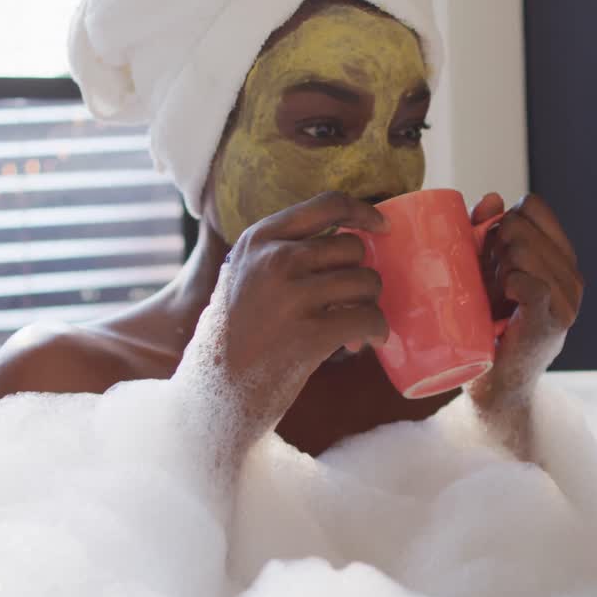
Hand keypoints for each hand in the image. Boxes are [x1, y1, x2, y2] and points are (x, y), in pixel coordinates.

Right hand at [196, 192, 389, 441]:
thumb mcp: (244, 277)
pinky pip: (370, 318)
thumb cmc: (237, 336)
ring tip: (353, 329)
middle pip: (352, 248)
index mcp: (259, 239)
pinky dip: (377, 331)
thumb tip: (347, 239)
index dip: (364, 212)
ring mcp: (292, 296)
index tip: (382, 227)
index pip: (328, 205)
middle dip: (361, 277)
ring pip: (366, 282)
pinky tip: (365, 343)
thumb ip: (281, 252)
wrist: (214, 392)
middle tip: (351, 305)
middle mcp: (275, 259)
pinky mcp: (310, 335)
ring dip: (369, 306)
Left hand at [468, 193, 583, 409]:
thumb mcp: (486, 272)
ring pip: (521, 251)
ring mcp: (566, 300)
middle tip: (488, 283)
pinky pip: (526, 281)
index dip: (503, 219)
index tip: (490, 250)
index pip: (534, 206)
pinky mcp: (550, 322)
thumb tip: (491, 199)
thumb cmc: (488, 329)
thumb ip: (487, 233)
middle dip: (493, 247)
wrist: (495, 387)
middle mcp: (572, 276)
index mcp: (561, 259)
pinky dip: (507, 286)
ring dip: (495, 271)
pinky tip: (501, 303)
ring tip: (492, 299)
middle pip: (521, 225)